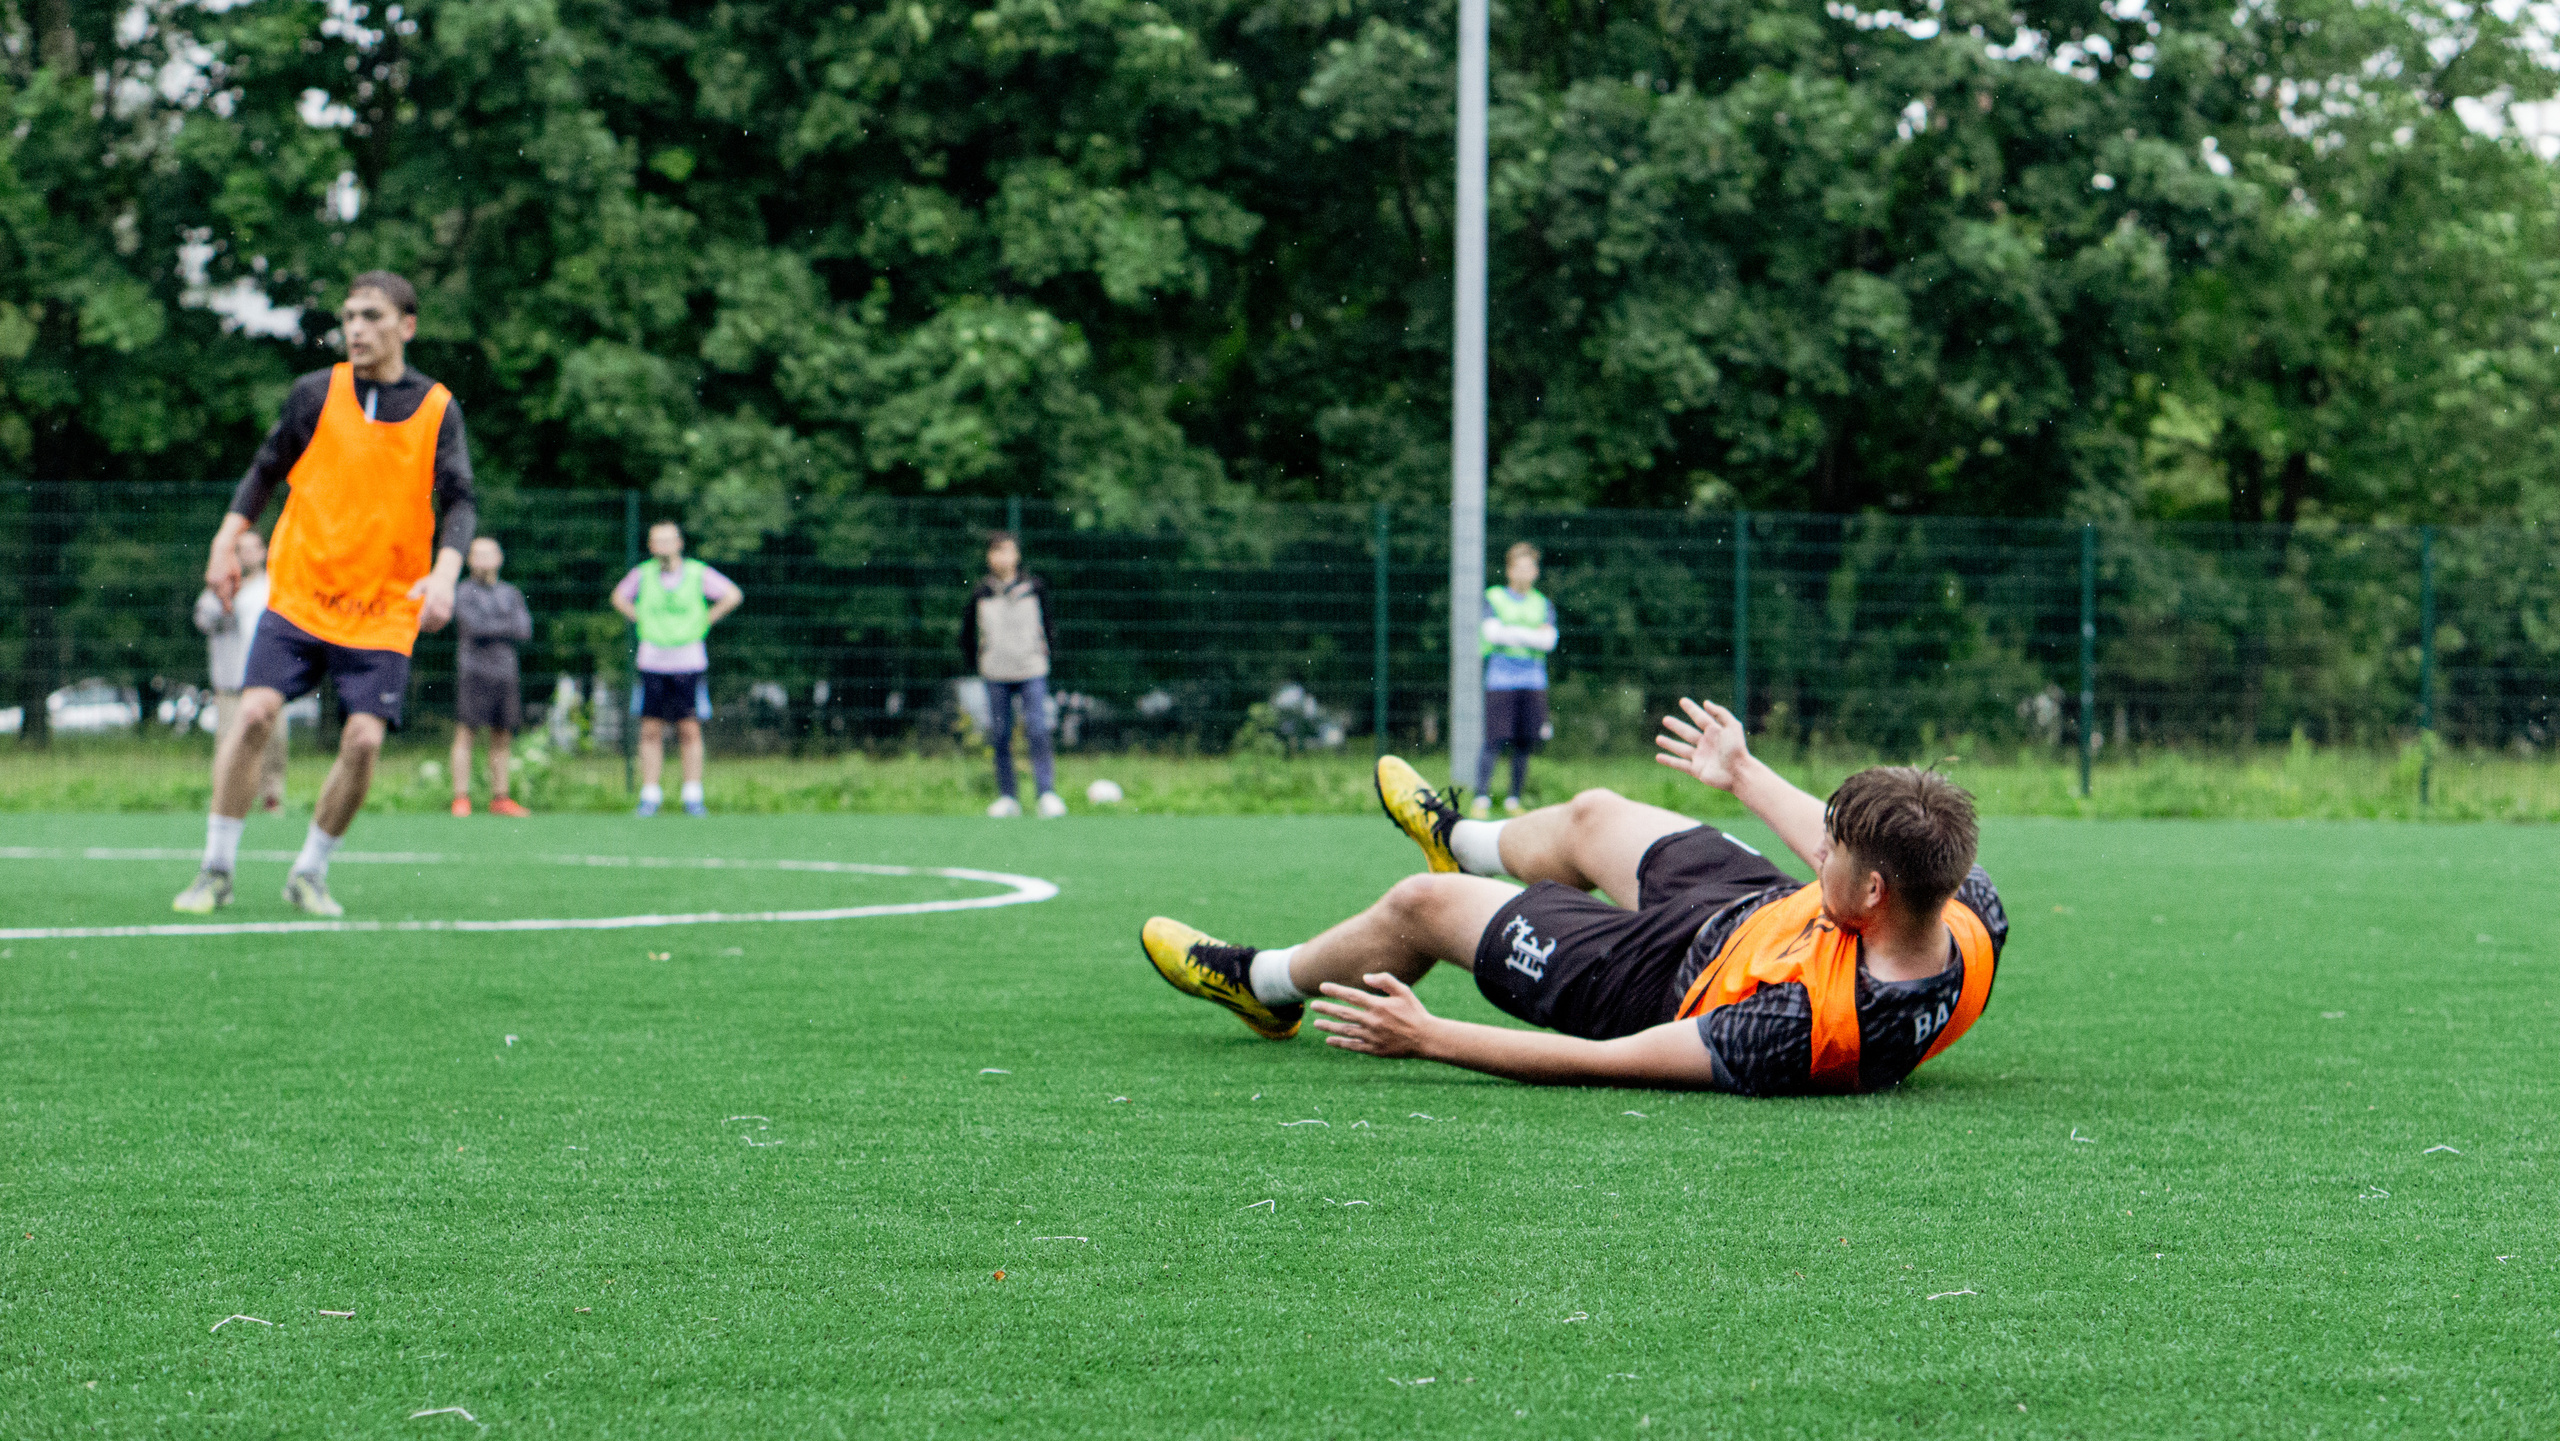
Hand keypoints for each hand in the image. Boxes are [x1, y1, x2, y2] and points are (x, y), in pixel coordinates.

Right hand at [205, 537, 241, 610]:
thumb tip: (233, 596)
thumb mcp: (237, 575)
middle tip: (228, 612)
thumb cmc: (232, 562)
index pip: (224, 596)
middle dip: (224, 603)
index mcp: (222, 580)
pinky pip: (213, 588)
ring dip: (221, 598)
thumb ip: (236, 586)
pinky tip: (222, 595)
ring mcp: (209, 579)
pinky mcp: (208, 577)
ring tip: (226, 605)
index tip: (229, 612)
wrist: (221, 551)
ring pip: (215, 592)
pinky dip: (218, 592)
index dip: (226, 605)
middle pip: (219, 596)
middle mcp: (213, 581)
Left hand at [412, 570, 457, 631]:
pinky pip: (446, 619)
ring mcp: (449, 604)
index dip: (425, 614)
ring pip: (442, 618)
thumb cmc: (430, 582)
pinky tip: (433, 628)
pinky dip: (440, 625)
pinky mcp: (451, 608)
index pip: (430, 606)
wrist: (446, 578)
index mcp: (435, 593)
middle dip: (429, 622)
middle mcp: (443, 599)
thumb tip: (408, 598)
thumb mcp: (421, 583)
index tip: (418, 620)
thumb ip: (415, 590)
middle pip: (436, 614)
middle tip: (420, 627)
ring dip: (434, 624)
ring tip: (425, 629)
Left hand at [1310, 973, 1439, 1058]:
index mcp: (1378, 1005)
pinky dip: (1340, 1043)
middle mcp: (1372, 1021)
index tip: (1322, 987)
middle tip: (1313, 1006)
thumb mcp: (1404, 991)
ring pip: (1345, 1030)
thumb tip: (1366, 978)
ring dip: (1329, 1026)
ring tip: (1316, 1024)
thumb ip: (1385, 981)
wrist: (1426, 1038)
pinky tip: (1329, 1040)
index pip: (1351, 996)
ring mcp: (1372, 1036)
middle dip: (1327, 1009)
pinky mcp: (1374, 1049)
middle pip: (1344, 1013)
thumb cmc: (1415, 1012)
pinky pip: (1353, 1046)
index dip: (1336, 991)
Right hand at [1654, 695, 1750, 790]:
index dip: (1691, 709)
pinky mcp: (1697, 770)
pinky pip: (1680, 765)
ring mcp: (1700, 757)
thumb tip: (1706, 703)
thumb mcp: (1732, 726)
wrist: (1739, 772)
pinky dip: (1669, 761)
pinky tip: (1658, 757)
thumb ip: (1721, 713)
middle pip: (1687, 733)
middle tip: (1665, 719)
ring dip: (1669, 744)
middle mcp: (1706, 744)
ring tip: (1658, 738)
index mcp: (1715, 732)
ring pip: (1681, 749)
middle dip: (1676, 726)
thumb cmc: (1737, 749)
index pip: (1700, 718)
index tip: (1682, 701)